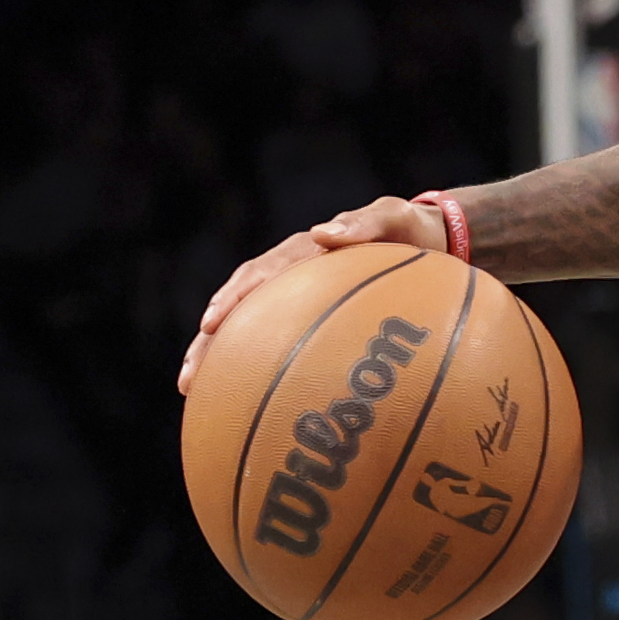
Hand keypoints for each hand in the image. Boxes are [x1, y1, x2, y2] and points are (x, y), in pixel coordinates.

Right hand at [177, 198, 448, 394]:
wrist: (429, 242)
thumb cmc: (410, 232)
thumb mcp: (395, 219)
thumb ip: (365, 224)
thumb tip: (322, 234)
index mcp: (302, 253)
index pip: (257, 277)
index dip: (232, 301)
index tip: (210, 326)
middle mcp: (289, 275)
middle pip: (239, 309)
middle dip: (208, 343)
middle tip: (188, 378)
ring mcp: (296, 297)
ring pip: (248, 329)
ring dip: (219, 358)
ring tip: (193, 391)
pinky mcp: (308, 316)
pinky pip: (276, 342)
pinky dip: (255, 365)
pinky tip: (246, 400)